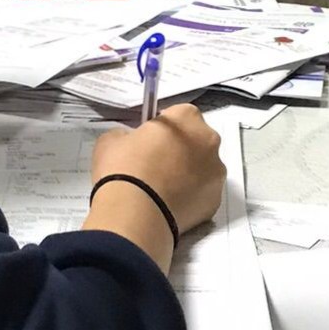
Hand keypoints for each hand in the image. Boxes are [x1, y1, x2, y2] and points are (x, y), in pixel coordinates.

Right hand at [88, 104, 224, 240]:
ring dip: (188, 173)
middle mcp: (209, 141)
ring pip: (203, 168)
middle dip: (180, 149)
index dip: (162, 128)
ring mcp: (216, 173)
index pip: (179, 114)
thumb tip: (133, 143)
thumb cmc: (124, 169)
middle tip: (154, 164)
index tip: (149, 141)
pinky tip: (168, 205)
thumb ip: (129, 135)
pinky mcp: (215, 202)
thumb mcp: (112, 139)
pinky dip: (190, 198)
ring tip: (161, 189)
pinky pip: (202, 194)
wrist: (134, 214)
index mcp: (187, 118)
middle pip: (196, 140)